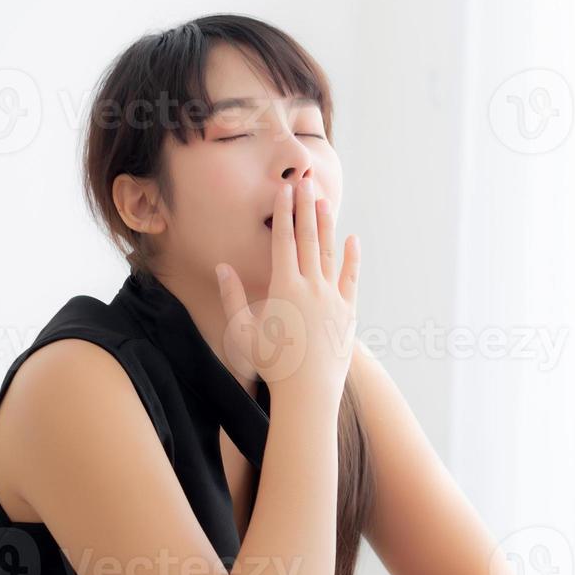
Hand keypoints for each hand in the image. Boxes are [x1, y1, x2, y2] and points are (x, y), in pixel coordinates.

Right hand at [216, 177, 359, 405]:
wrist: (309, 391)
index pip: (283, 241)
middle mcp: (310, 286)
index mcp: (283, 288)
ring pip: (329, 253)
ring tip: (324, 201)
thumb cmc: (272, 365)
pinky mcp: (348, 310)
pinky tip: (352, 239)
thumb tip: (223, 267)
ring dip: (326, 225)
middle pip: (307, 239)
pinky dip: (352, 257)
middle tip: (304, 183)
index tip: (284, 192)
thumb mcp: (243, 332)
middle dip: (305, 208)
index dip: (283, 214)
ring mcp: (332, 297)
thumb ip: (233, 297)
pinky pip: (351, 277)